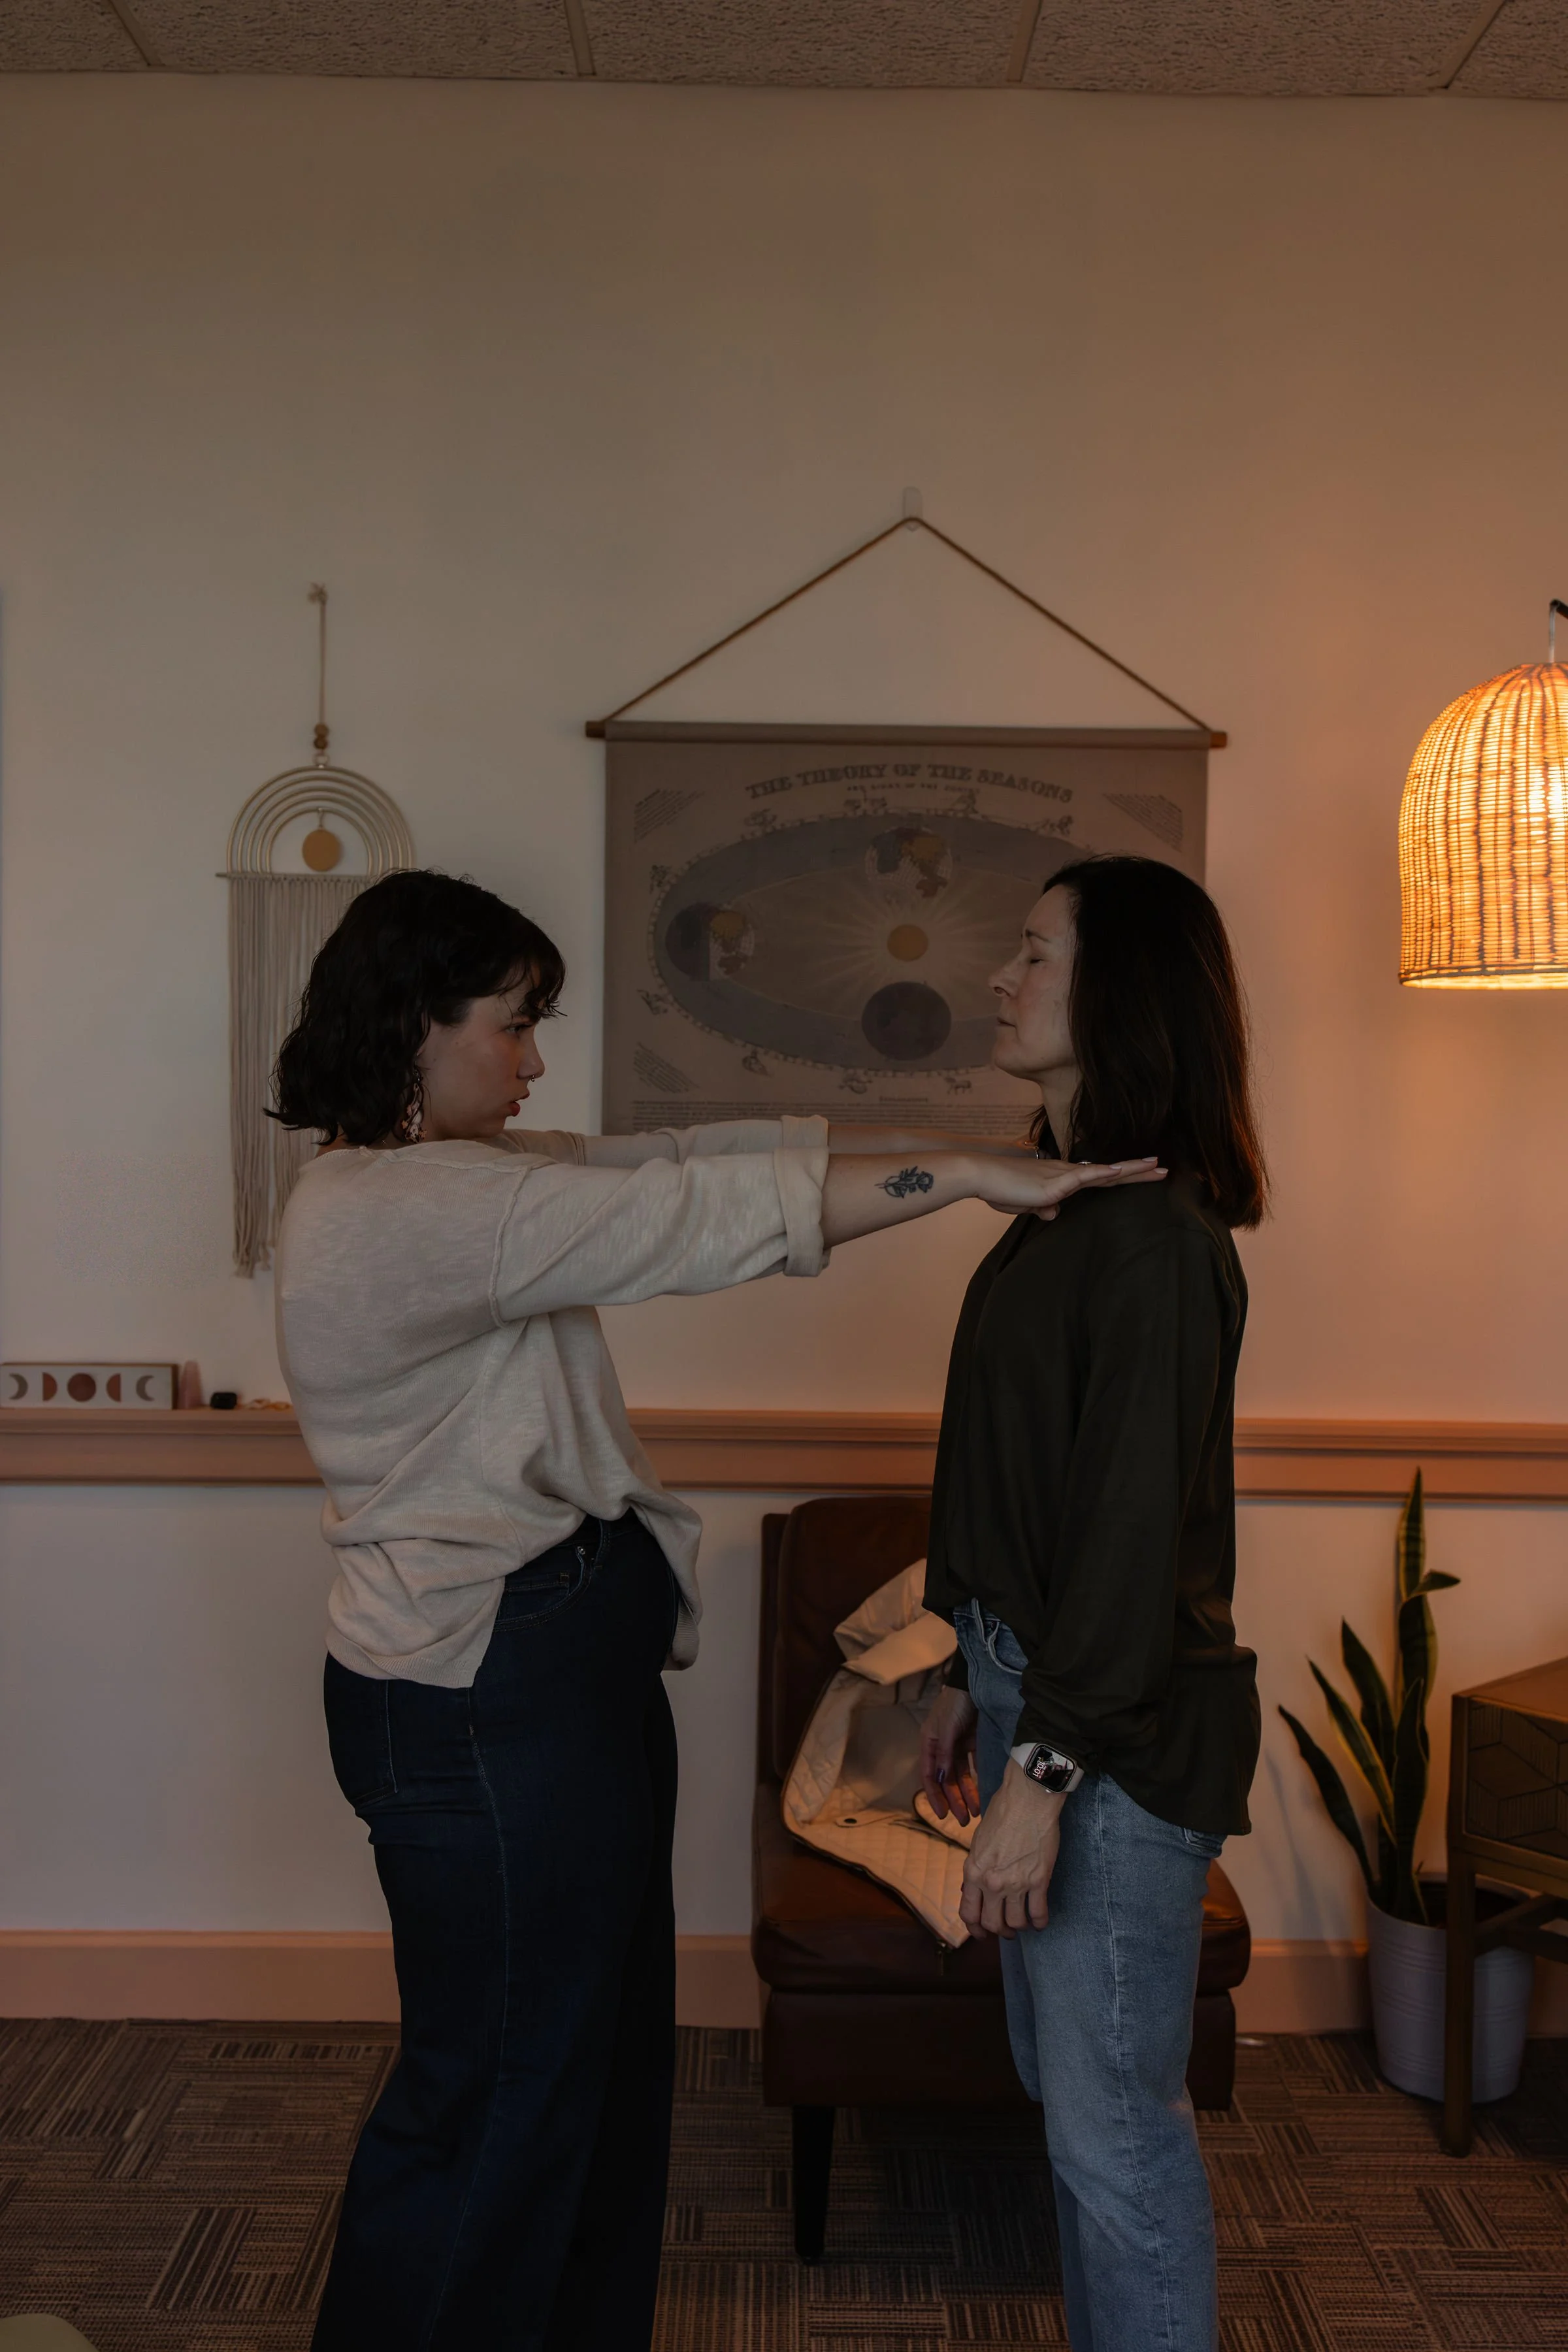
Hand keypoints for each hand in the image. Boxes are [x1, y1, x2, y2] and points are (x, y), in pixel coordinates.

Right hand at [919, 1685, 979, 1825]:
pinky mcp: (973, 1741)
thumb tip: (940, 1780)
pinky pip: (974, 1765)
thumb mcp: (947, 1728)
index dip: (934, 1797)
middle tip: (963, 1821)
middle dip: (954, 1800)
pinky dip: (977, 1779)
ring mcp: (957, 1745)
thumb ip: (944, 1755)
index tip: (943, 1815)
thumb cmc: (955, 1703)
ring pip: (960, 1775)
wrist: (975, 1683)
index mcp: (930, 1743)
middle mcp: (942, 1747)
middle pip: (946, 1780)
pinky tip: (983, 1792)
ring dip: (967, 1793)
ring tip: (976, 1812)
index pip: (929, 1776)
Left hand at [960, 1762, 1063, 1937]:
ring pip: (1016, 1923)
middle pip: (993, 1923)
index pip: (969, 1913)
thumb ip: (976, 1868)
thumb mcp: (978, 1842)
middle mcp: (992, 1882)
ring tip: (1023, 1923)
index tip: (981, 1933)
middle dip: (999, 1931)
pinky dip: (1040, 1922)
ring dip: (1019, 1927)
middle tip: (1006, 1930)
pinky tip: (1040, 1921)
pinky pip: (1039, 1913)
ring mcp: (1016, 1883)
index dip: (975, 1929)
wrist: (1027, 1799)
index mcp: (973, 1871)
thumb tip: (972, 1888)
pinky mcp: (1039, 1880)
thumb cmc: (1002, 1813)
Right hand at [966, 1154, 1163, 1222]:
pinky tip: (1121, 1170)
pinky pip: (1085, 1175)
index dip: (1123, 1176)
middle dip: (1139, 1171)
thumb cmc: (1000, 1188)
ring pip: (1105, 1171)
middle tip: (1164, 1168)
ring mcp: (1063, 1176)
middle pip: (1110, 1172)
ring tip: (1157, 1166)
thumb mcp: (1025, 1203)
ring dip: (1132, 1169)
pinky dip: (1105, 1172)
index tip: (1144, 1173)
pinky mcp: (1055, 1182)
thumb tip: (1054, 1214)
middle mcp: (1067, 1173)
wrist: (982, 1176)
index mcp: (1062, 1179)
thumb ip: (1041, 1207)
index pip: (1100, 1177)